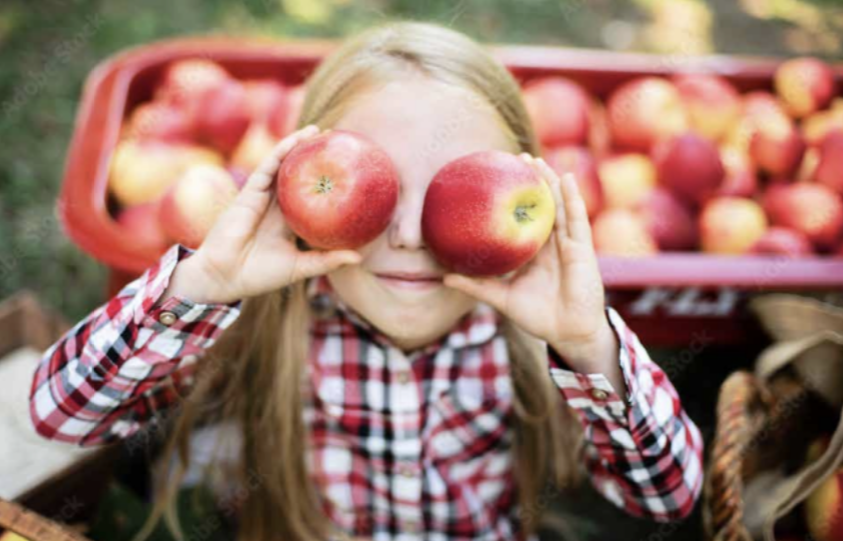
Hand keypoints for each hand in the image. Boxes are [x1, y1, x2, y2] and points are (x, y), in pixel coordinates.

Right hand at [169, 125, 361, 304]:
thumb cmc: (260, 275)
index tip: (348, 169)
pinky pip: (267, 166)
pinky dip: (281, 150)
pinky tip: (296, 139)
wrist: (225, 276)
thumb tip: (358, 257)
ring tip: (318, 131)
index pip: (310, 196)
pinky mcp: (250, 192)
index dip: (325, 181)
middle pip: (298, 175)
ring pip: (283, 165)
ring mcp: (263, 197)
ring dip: (298, 146)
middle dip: (314, 157)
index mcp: (289, 221)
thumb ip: (327, 260)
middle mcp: (277, 206)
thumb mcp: (301, 266)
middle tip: (337, 141)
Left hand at [443, 154, 614, 369]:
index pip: (523, 218)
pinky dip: (572, 197)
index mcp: (534, 252)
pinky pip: (577, 219)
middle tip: (516, 157)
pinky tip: (566, 178)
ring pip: (558, 205)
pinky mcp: (582, 249)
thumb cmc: (538, 316)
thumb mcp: (501, 298)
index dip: (514, 197)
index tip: (499, 176)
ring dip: (549, 181)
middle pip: (541, 205)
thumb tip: (444, 278)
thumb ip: (477, 286)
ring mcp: (568, 244)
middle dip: (531, 181)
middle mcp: (551, 243)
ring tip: (536, 161)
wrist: (567, 333)